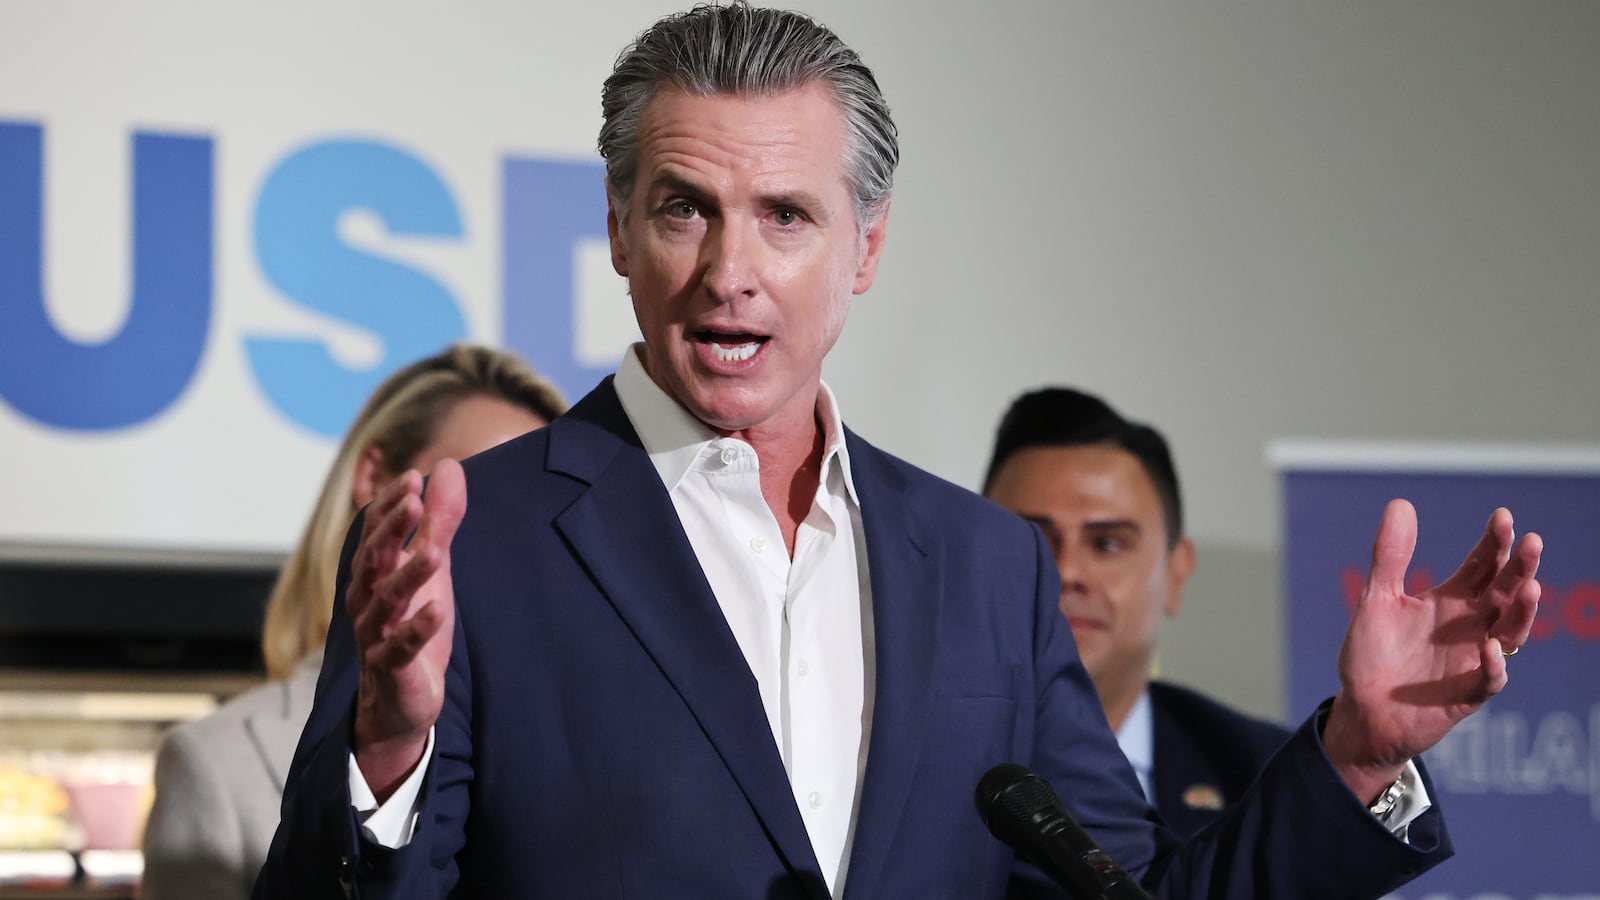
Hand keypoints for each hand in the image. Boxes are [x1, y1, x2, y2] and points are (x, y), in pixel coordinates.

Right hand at [346, 458, 466, 800]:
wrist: (401, 701)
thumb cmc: (412, 625)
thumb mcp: (431, 569)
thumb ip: (439, 521)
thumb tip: (447, 467)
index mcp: (372, 573)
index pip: (373, 531)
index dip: (390, 506)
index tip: (412, 478)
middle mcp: (365, 600)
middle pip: (374, 559)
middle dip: (392, 529)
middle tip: (413, 500)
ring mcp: (375, 635)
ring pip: (387, 601)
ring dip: (409, 574)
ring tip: (434, 552)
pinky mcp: (391, 668)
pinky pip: (401, 647)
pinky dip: (418, 629)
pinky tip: (437, 611)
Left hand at [1324, 499, 1541, 803]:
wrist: (1362, 710)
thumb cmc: (1373, 655)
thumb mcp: (1376, 600)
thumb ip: (1390, 557)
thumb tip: (1401, 503)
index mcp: (1451, 602)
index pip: (1482, 566)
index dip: (1493, 543)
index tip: (1502, 517)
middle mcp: (1470, 627)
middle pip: (1505, 593)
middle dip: (1520, 569)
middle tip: (1531, 542)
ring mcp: (1473, 660)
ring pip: (1511, 633)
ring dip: (1523, 612)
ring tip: (1529, 587)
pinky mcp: (1467, 694)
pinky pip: (1489, 680)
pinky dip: (1493, 665)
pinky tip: (1489, 648)